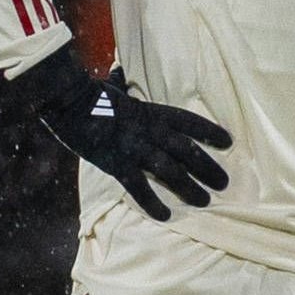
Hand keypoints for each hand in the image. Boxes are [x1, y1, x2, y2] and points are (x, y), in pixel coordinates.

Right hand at [12, 59, 231, 219]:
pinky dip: (153, 202)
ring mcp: (133, 147)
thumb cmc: (91, 94)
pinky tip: (166, 215)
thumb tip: (125, 79)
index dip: (209, 132)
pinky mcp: (116, 163)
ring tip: (204, 201)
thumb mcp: (118, 89)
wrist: (67, 101)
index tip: (228, 143)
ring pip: (170, 170)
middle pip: (187, 150)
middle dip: (208, 168)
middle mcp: (149, 130)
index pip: (188, 121)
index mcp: (151, 111)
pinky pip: (139, 186)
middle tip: (225, 183)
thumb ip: (130, 93)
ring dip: (189, 188)